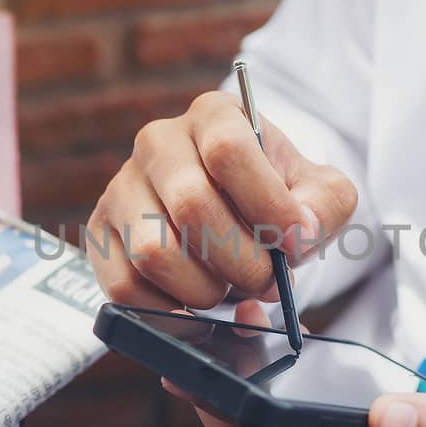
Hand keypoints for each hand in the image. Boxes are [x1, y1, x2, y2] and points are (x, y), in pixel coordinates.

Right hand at [88, 90, 357, 310]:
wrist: (233, 209)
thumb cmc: (276, 197)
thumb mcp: (317, 191)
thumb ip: (324, 207)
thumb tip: (297, 236)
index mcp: (214, 116)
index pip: (229, 150)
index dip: (267, 206)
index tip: (296, 243)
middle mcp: (158, 142)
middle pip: (191, 205)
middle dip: (241, 260)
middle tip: (265, 280)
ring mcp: (122, 187)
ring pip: (153, 251)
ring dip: (204, 289)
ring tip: (227, 287)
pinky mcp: (101, 234)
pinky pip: (124, 286)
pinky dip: (167, 310)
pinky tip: (194, 305)